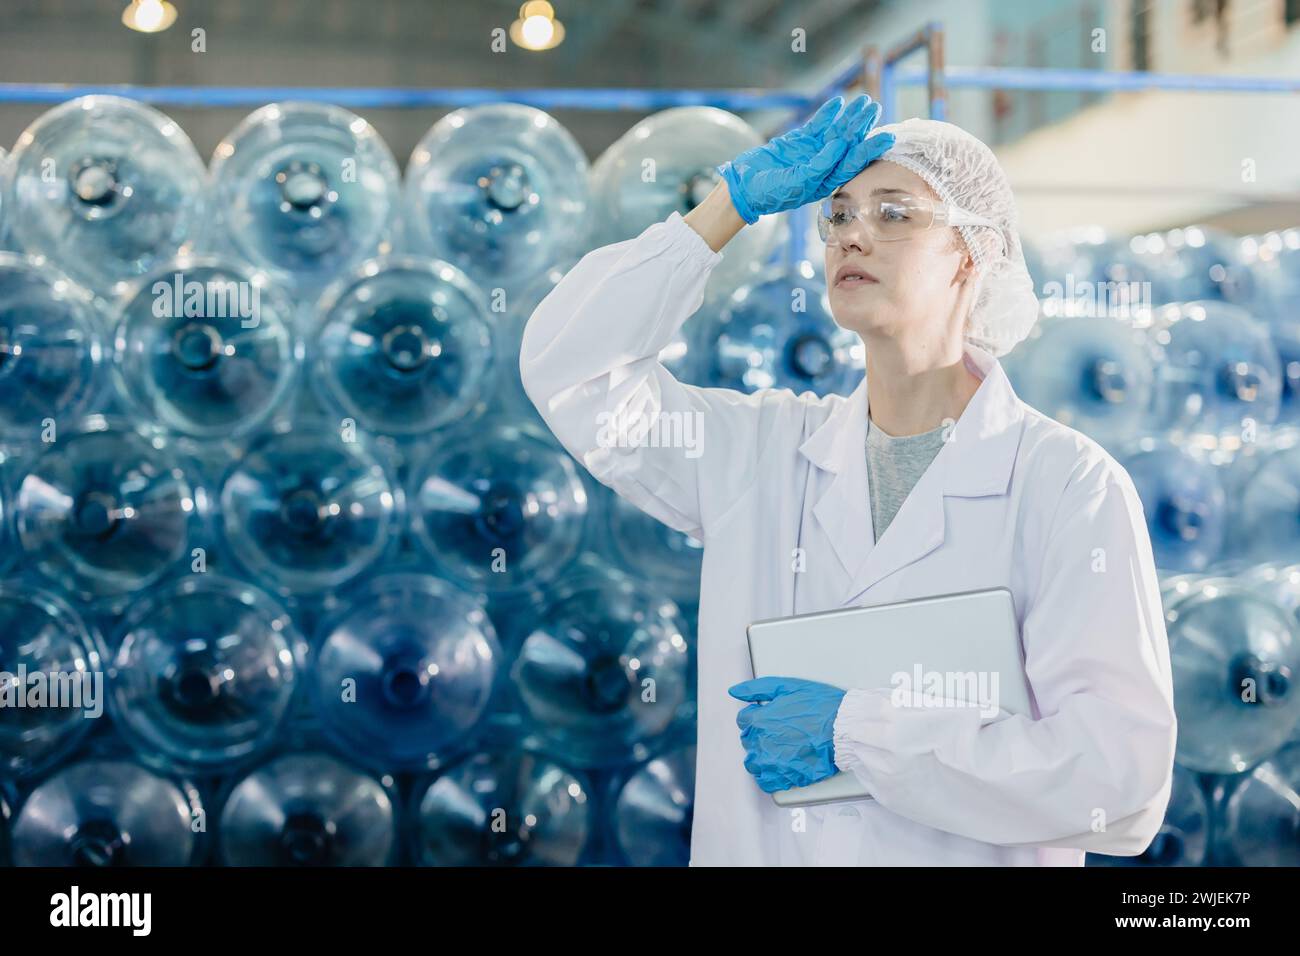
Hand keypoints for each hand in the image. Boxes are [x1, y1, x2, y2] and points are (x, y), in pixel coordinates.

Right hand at [715, 93, 894, 224]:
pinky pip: (817, 125)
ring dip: (849, 117)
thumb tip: (840, 146)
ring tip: (864, 100)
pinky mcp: (799, 141)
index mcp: (826, 181)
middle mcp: (823, 166)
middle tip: (875, 107)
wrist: (744, 186)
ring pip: (835, 131)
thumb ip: (818, 167)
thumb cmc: (769, 193)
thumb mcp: (794, 183)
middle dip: (862, 126)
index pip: (853, 163)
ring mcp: (812, 152)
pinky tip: (838, 102)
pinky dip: (827, 114)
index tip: (887, 137)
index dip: (870, 150)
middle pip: (848, 144)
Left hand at [729, 676, 846, 792]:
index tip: (769, 715)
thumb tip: (734, 691)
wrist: (844, 729)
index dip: (756, 715)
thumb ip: (757, 689)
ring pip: (754, 763)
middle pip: (747, 741)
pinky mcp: (787, 777)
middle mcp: (762, 743)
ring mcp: (774, 763)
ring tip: (779, 748)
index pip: (743, 719)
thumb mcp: (787, 686)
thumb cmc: (820, 706)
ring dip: (761, 755)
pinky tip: (780, 766)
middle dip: (758, 734)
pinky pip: (767, 782)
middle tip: (778, 729)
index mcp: (759, 720)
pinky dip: (770, 775)